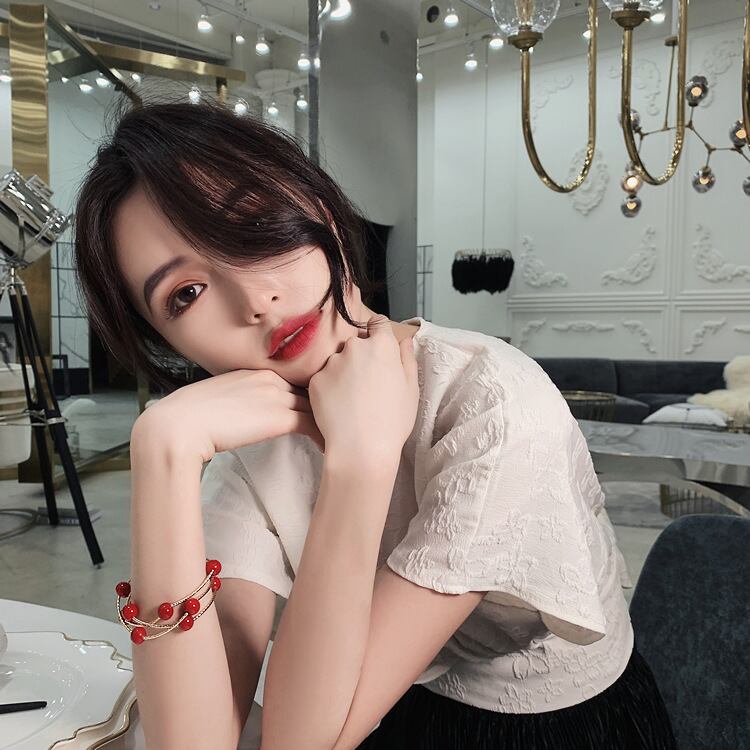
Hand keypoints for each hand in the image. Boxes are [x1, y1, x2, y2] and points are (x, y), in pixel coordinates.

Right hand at [132, 369, 324, 462]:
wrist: (179, 426)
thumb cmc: (189, 418)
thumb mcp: (218, 401)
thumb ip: (238, 402)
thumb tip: (243, 416)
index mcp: (255, 373)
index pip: (292, 383)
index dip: (308, 396)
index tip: (320, 408)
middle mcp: (270, 379)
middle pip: (309, 391)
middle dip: (326, 405)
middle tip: (343, 419)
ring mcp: (276, 396)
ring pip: (315, 406)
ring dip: (330, 420)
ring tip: (345, 434)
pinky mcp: (280, 417)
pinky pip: (313, 424)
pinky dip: (325, 435)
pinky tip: (333, 447)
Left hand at [306, 313, 419, 463]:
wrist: (361, 448)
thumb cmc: (391, 422)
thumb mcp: (411, 389)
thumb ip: (407, 358)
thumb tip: (404, 340)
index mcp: (381, 346)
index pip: (377, 323)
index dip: (378, 334)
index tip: (378, 346)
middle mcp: (354, 347)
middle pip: (356, 343)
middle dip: (360, 357)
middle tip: (367, 384)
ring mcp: (332, 363)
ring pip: (337, 361)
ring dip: (343, 372)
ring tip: (352, 400)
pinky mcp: (315, 379)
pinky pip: (323, 378)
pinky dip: (329, 388)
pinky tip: (339, 407)